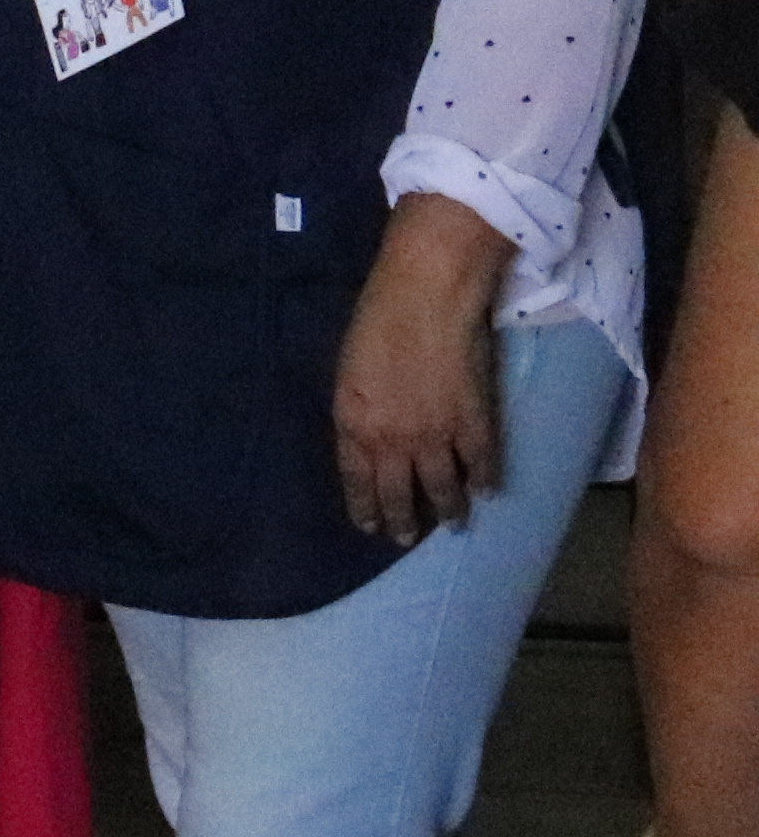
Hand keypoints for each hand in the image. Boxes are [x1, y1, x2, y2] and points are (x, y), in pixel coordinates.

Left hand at [331, 192, 511, 544]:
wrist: (425, 297)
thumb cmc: (376, 321)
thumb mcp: (347, 373)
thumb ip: (357, 412)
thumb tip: (367, 437)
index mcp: (354, 426)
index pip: (357, 481)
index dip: (365, 507)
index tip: (370, 526)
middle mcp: (393, 442)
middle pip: (398, 493)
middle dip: (403, 520)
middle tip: (407, 539)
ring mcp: (437, 437)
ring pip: (443, 489)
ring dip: (448, 510)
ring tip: (452, 524)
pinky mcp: (476, 424)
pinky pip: (482, 464)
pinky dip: (487, 481)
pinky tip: (488, 491)